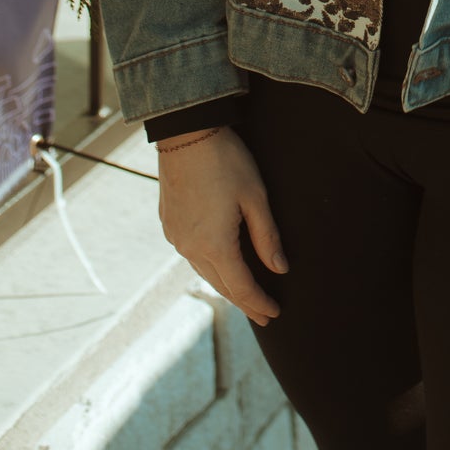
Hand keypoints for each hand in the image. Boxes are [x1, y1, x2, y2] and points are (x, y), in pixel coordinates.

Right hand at [156, 127, 288, 325]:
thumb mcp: (255, 197)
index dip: (259, 302)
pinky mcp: (168, 224)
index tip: (275, 313)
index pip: (241, 287)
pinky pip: (191, 255)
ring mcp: (176, 237)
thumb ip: (267, 237)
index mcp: (214, 245)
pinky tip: (219, 265)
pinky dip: (209, 267)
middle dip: (244, 302)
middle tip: (263, 316)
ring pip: (204, 272)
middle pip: (221, 285)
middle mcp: (190, 248)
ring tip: (244, 296)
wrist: (186, 134)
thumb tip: (280, 269)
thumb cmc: (226, 161)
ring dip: (225, 286)